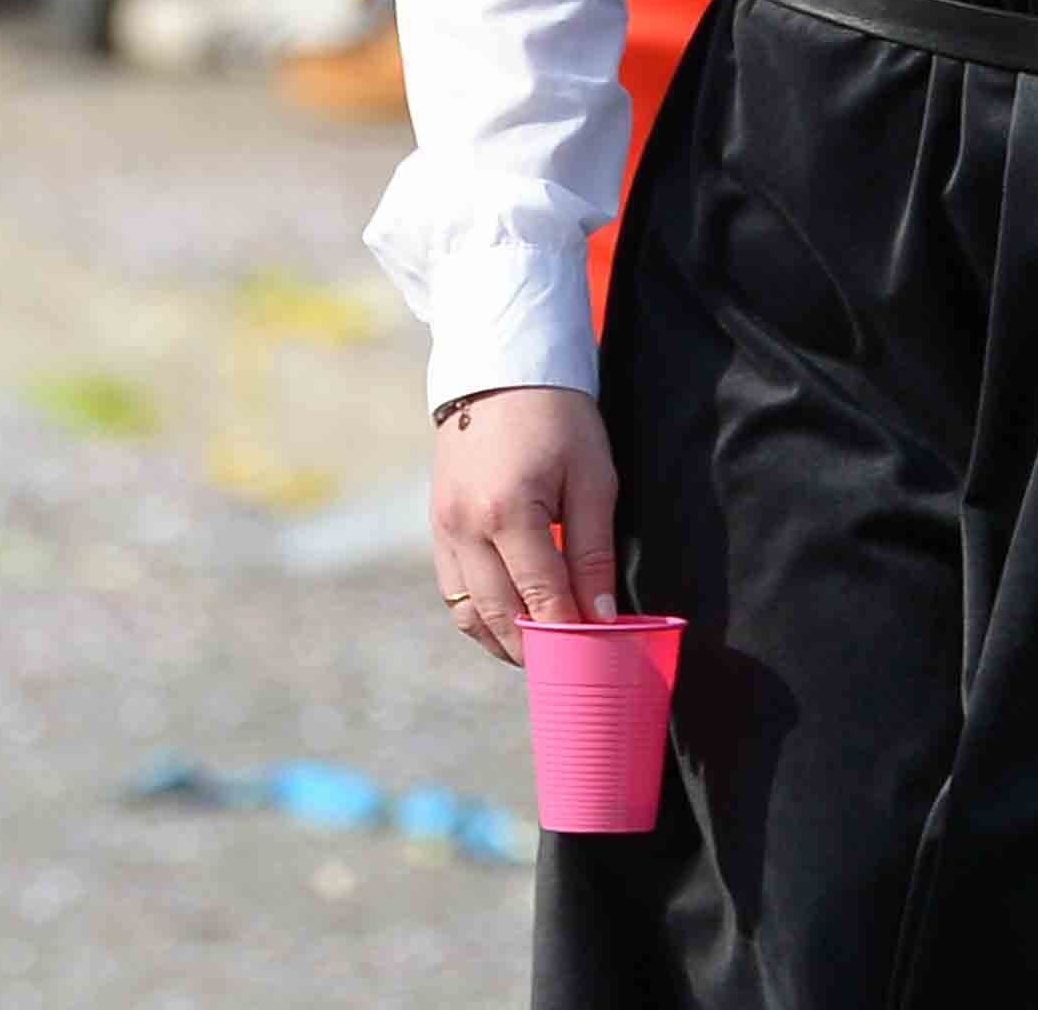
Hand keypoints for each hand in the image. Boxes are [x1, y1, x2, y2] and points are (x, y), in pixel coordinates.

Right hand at [429, 386, 618, 667]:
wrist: (502, 367)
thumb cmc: (558, 417)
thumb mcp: (593, 478)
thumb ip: (593, 552)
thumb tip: (601, 617)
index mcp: (508, 512)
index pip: (542, 599)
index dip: (570, 636)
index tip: (597, 659)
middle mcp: (465, 527)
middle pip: (500, 616)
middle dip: (536, 650)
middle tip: (571, 670)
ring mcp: (443, 528)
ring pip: (467, 613)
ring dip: (503, 640)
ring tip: (543, 652)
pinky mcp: (436, 525)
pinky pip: (452, 590)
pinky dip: (480, 615)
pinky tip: (511, 621)